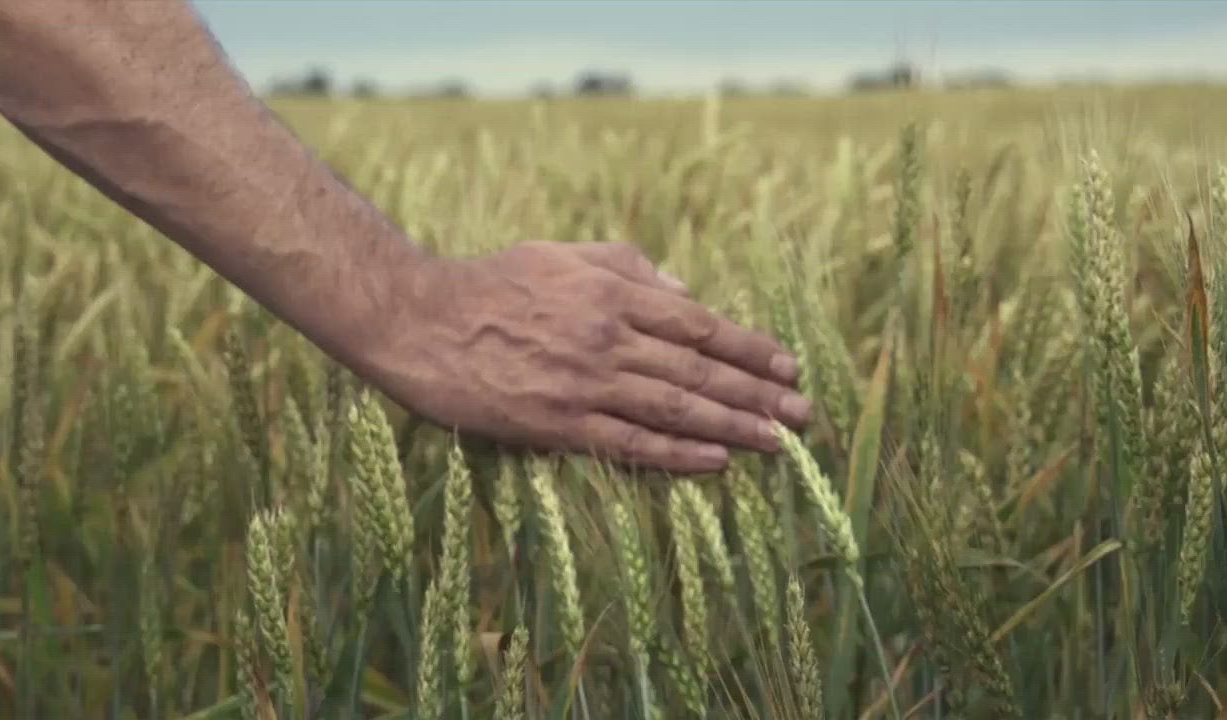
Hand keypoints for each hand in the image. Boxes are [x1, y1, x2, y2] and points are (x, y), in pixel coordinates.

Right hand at [356, 240, 811, 473]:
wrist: (421, 320)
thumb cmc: (494, 282)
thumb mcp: (565, 254)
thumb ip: (630, 266)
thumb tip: (686, 292)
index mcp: (613, 293)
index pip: (700, 325)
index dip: (750, 347)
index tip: (788, 365)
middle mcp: (609, 337)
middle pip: (700, 371)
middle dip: (759, 393)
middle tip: (804, 413)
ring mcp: (584, 383)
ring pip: (675, 409)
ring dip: (733, 427)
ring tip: (778, 441)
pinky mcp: (557, 423)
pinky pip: (629, 443)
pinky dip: (676, 455)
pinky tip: (715, 463)